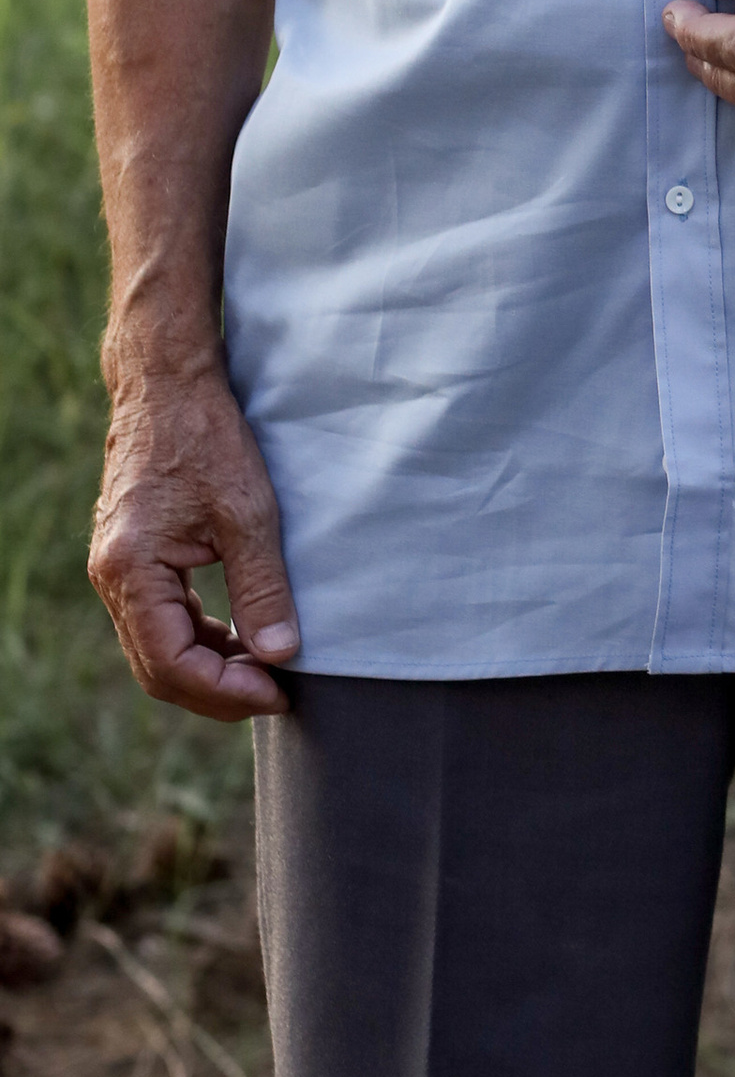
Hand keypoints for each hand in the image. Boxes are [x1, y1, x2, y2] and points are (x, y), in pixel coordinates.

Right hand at [89, 350, 298, 720]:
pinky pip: (158, 618)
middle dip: (216, 690)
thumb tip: (281, 654)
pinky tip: (238, 637)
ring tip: (264, 669)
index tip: (278, 692)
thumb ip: (262, 587)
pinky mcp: (131, 557)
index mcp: (130, 570)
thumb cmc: (207, 437)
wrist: (167, 383)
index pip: (171, 663)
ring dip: (208, 666)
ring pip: (156, 646)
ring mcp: (116, 568)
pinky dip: (197, 636)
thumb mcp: (248, 513)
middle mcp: (111, 577)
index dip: (225, 690)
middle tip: (275, 693)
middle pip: (157, 666)